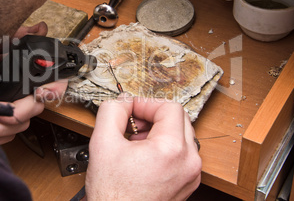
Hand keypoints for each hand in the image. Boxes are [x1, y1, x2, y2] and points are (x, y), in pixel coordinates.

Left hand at [0, 22, 66, 144]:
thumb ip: (12, 36)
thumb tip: (39, 28)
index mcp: (23, 74)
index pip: (53, 84)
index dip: (54, 89)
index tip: (40, 93)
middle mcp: (20, 93)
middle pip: (37, 109)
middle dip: (20, 110)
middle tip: (2, 106)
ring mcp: (11, 112)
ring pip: (22, 125)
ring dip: (2, 122)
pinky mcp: (0, 127)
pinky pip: (8, 136)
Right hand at [85, 93, 201, 200]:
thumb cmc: (113, 194)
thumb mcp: (103, 143)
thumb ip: (111, 111)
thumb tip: (122, 101)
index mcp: (172, 149)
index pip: (170, 107)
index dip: (146, 103)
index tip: (131, 109)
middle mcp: (189, 162)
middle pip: (179, 118)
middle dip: (153, 115)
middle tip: (133, 123)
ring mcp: (191, 173)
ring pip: (181, 134)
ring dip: (159, 130)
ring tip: (136, 142)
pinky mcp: (187, 181)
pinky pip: (181, 152)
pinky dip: (164, 146)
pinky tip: (144, 155)